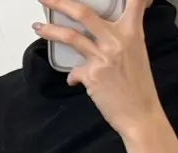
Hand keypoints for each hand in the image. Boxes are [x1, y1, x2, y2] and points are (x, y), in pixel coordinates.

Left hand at [35, 0, 160, 139]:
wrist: (140, 116)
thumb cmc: (139, 87)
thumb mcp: (137, 53)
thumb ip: (122, 37)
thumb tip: (105, 31)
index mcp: (132, 32)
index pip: (134, 2)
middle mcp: (116, 40)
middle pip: (83, 13)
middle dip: (59, 2)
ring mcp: (102, 57)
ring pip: (70, 37)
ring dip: (50, 31)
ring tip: (37, 27)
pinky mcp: (92, 76)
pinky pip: (74, 72)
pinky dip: (73, 76)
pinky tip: (73, 79)